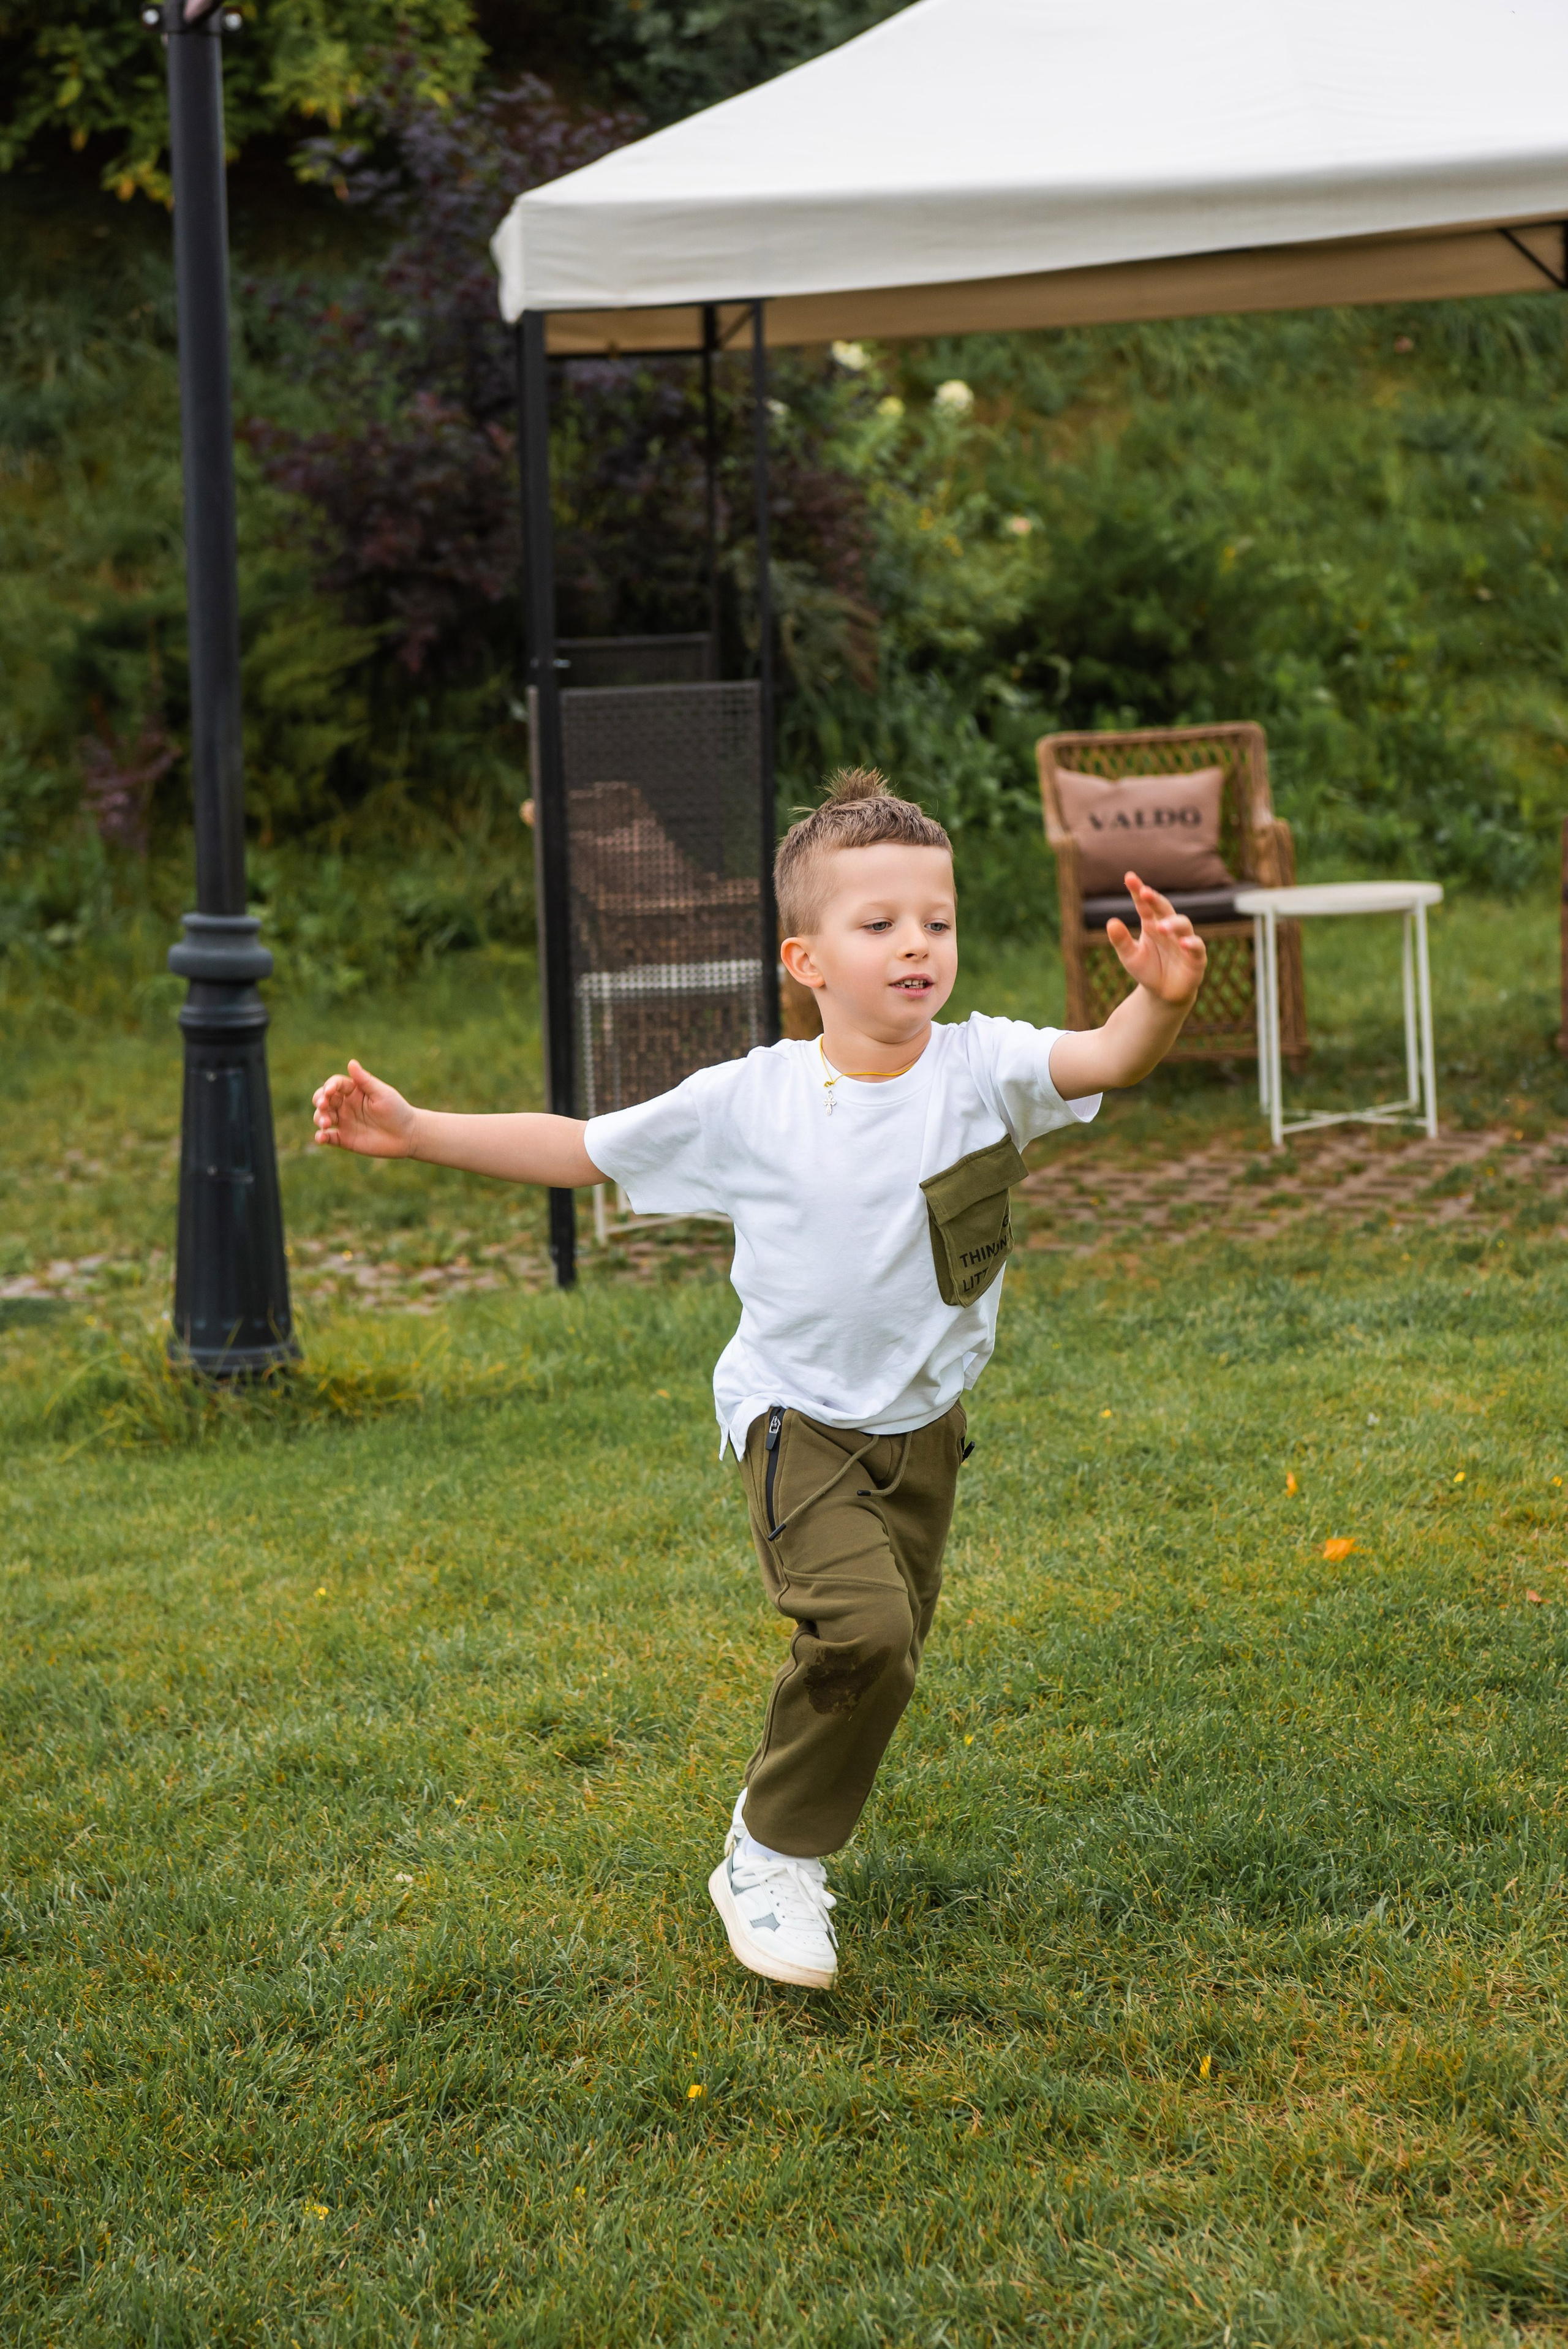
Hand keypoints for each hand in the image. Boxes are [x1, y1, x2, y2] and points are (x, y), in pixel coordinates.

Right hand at [312, 1060, 416, 1157]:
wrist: (407, 1135)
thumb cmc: (397, 1110)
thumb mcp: (382, 1094)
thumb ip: (365, 1080)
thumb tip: (351, 1062)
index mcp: (354, 1091)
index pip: (335, 1084)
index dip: (330, 1086)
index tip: (330, 1091)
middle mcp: (346, 1105)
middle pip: (324, 1099)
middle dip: (320, 1100)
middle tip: (324, 1105)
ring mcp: (344, 1122)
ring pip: (322, 1116)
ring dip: (319, 1118)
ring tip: (326, 1123)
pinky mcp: (344, 1139)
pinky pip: (328, 1137)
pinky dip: (321, 1137)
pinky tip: (321, 1137)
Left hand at [1105, 872, 1206, 1007]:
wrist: (1163, 994)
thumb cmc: (1147, 970)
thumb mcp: (1130, 956)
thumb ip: (1121, 941)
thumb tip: (1111, 922)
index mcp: (1152, 924)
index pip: (1145, 905)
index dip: (1138, 891)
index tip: (1129, 877)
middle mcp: (1169, 928)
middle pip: (1165, 909)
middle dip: (1156, 900)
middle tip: (1145, 892)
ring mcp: (1184, 941)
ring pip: (1183, 925)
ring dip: (1173, 923)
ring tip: (1161, 927)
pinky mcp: (1196, 958)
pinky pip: (1198, 947)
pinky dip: (1192, 944)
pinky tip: (1184, 943)